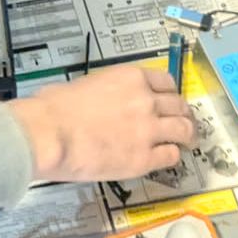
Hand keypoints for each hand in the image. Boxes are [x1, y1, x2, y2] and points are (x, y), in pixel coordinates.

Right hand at [9, 66, 197, 182]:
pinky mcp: (143, 159)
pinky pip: (171, 156)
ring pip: (184, 130)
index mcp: (130, 78)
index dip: (170, 93)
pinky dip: (172, 157)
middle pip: (179, 105)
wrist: (49, 134)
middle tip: (183, 122)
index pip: (165, 81)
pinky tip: (168, 159)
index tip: (169, 101)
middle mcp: (146, 101)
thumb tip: (98, 100)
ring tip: (188, 142)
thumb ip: (103, 91)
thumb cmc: (53, 108)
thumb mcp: (83, 84)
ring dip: (188, 136)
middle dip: (183, 114)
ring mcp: (148, 130)